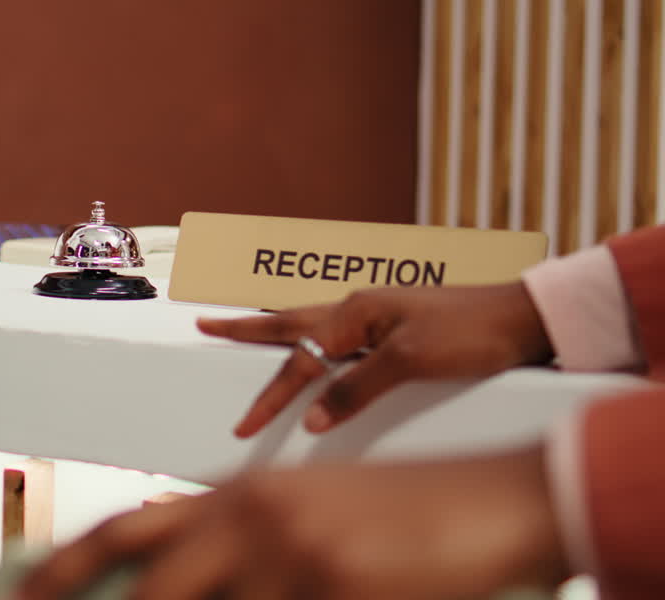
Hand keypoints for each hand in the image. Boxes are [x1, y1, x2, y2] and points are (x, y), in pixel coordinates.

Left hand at [12, 447, 567, 599]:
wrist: (491, 501)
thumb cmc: (393, 510)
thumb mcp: (299, 509)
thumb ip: (231, 534)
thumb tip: (163, 567)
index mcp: (238, 495)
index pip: (127, 529)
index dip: (63, 565)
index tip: (19, 596)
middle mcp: (256, 519)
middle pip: (152, 584)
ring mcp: (300, 559)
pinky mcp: (344, 592)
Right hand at [198, 283, 552, 436]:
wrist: (527, 319)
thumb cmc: (474, 332)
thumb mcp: (412, 362)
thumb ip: (358, 387)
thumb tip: (313, 415)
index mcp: (357, 311)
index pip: (299, 358)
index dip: (271, 395)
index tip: (247, 424)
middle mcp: (360, 308)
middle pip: (290, 323)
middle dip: (246, 328)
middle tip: (205, 323)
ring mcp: (378, 316)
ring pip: (312, 324)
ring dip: (276, 330)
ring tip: (246, 328)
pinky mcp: (396, 329)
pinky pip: (339, 335)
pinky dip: (314, 340)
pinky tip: (315, 346)